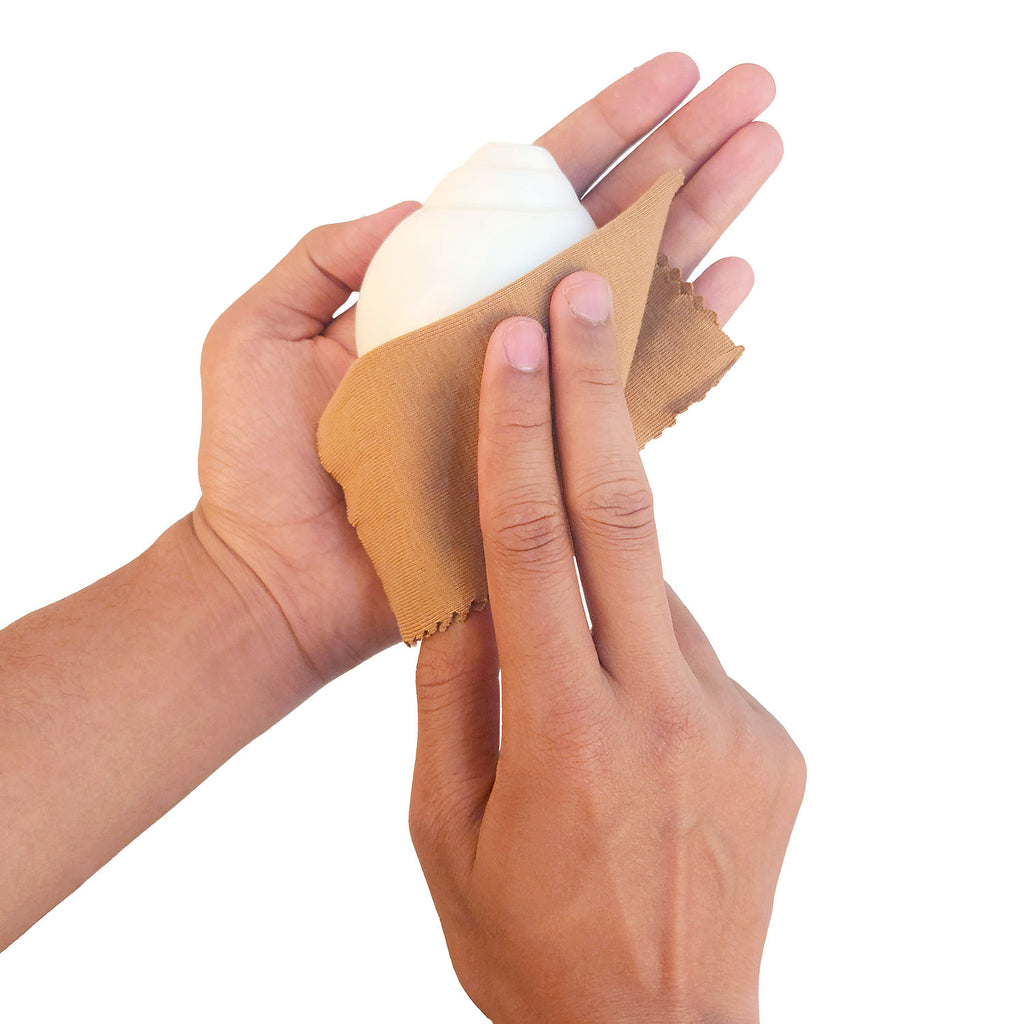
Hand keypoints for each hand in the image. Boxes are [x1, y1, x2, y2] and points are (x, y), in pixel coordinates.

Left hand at [193, 53, 780, 684]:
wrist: (278, 577)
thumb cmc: (255, 464)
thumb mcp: (259, 332)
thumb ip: (326, 255)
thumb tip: (415, 204)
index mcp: (437, 287)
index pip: (534, 190)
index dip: (605, 128)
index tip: (675, 74)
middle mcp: (500, 328)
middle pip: (606, 225)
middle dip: (682, 155)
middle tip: (755, 97)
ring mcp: (536, 389)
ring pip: (636, 290)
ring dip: (706, 222)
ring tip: (765, 155)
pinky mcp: (555, 454)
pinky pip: (635, 387)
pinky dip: (689, 333)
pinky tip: (736, 278)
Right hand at [410, 272, 804, 1023]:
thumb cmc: (530, 948)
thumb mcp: (448, 832)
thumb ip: (455, 700)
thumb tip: (459, 592)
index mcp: (565, 733)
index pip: (532, 547)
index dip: (518, 432)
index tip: (516, 342)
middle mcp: (666, 710)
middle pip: (625, 518)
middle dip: (596, 393)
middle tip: (585, 293)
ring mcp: (735, 720)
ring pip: (658, 586)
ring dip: (606, 546)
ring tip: (561, 570)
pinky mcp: (774, 737)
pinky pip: (691, 644)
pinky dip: (642, 632)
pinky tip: (613, 687)